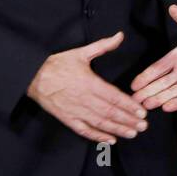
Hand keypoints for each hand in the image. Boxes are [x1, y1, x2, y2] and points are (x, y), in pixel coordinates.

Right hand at [27, 31, 148, 143]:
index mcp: (90, 83)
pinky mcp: (67, 119)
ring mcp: (75, 111)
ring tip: (132, 133)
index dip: (129, 105)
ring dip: (117, 129)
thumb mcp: (81, 52)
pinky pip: (84, 130)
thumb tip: (119, 36)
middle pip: (110, 112)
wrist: (32, 76)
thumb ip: (103, 46)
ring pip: (100, 123)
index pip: (114, 97)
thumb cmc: (57, 65)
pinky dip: (97, 136)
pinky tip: (110, 139)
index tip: (141, 111)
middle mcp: (84, 99)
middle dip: (128, 120)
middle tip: (143, 126)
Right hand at [131, 6, 176, 111]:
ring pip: (171, 92)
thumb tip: (172, 7)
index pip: (157, 68)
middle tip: (133, 100)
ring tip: (146, 105)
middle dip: (147, 91)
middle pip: (160, 83)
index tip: (133, 83)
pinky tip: (167, 107)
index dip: (146, 76)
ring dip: (159, 98)